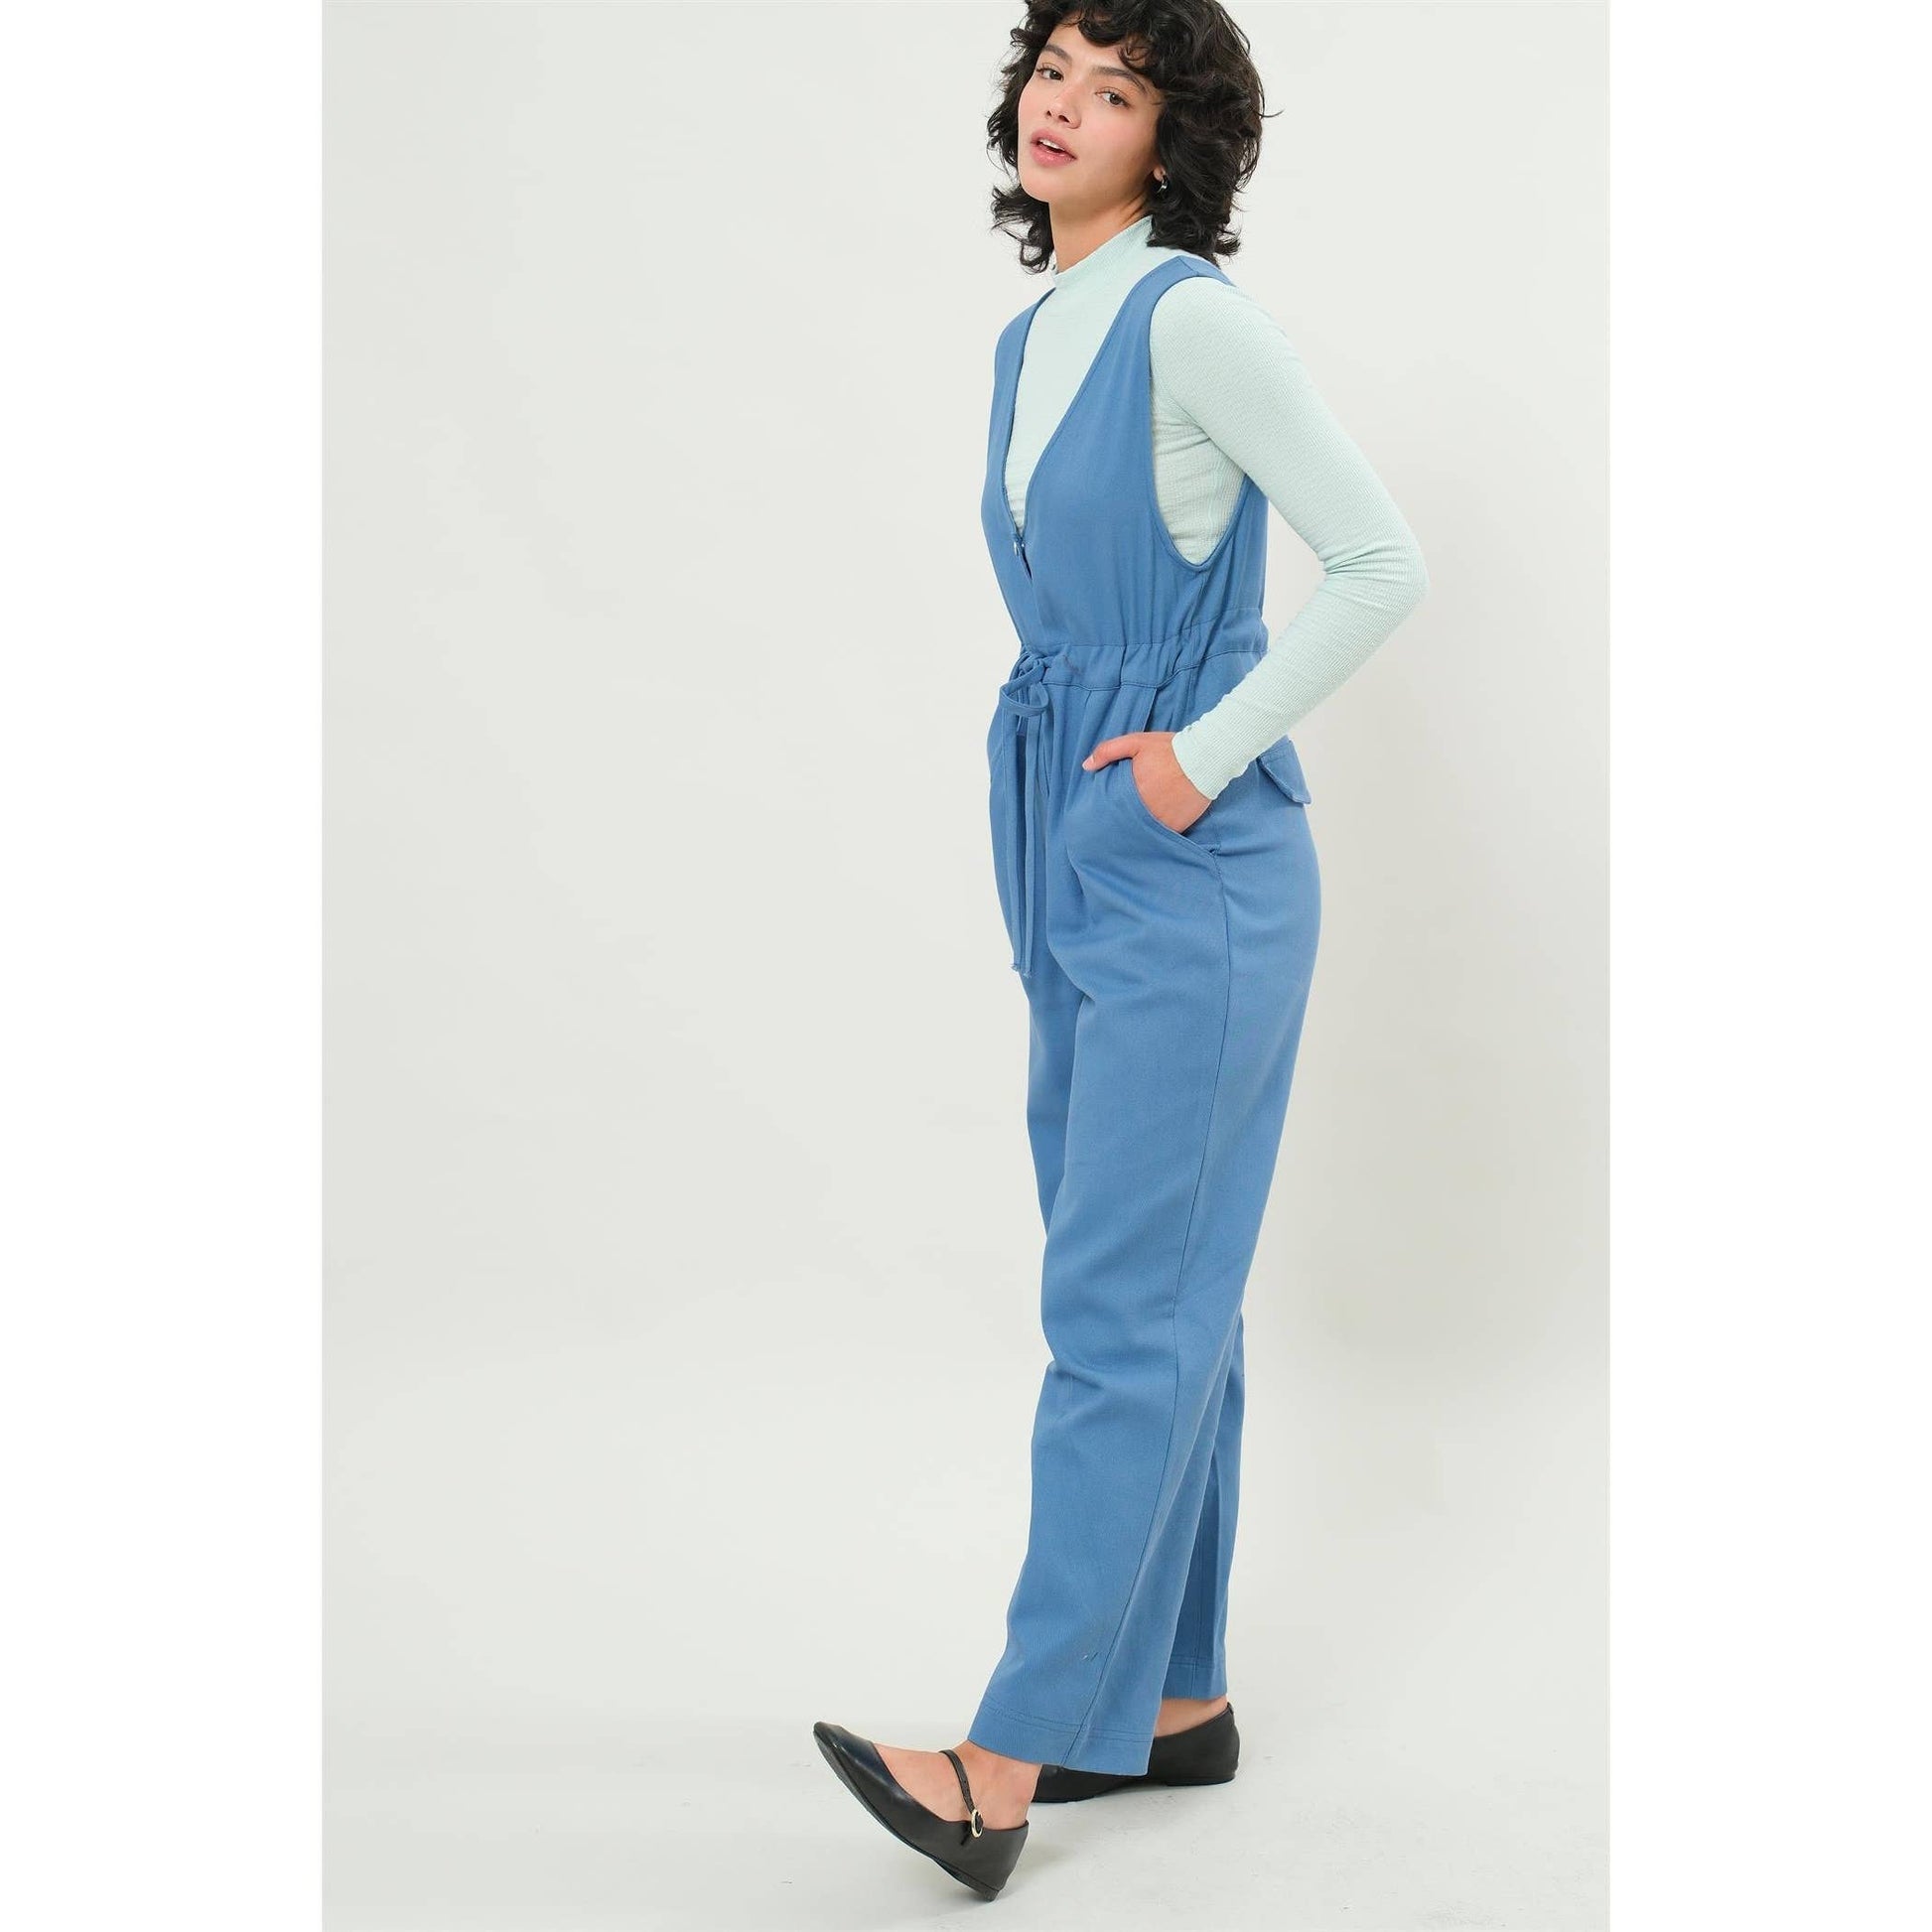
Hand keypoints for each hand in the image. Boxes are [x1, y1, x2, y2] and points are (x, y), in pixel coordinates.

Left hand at [1082, 731, 1210, 834]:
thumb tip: (1086, 766)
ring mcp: (1162, 822)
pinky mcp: (1178, 827)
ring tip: (1136, 823)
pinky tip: (1155, 824)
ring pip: (1143, 831)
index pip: (1112, 808)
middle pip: (1126, 822)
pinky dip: (1157, 831)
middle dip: (1122, 821)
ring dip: (1139, 827)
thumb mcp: (1137, 742)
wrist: (1207, 758)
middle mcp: (1145, 811)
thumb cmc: (1170, 749)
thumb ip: (1108, 751)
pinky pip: (1162, 834)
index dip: (1108, 810)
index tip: (1105, 811)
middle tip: (1119, 820)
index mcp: (1131, 792)